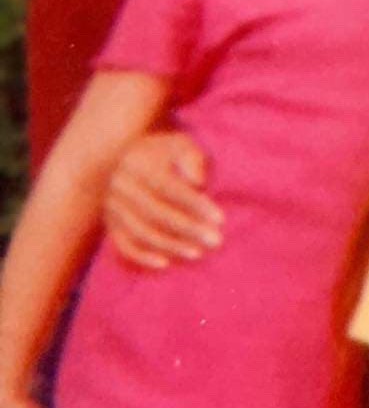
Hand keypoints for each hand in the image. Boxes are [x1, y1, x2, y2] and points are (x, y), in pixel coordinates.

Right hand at [103, 131, 220, 269]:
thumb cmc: (164, 153)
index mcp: (138, 163)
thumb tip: (197, 183)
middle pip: (155, 212)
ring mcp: (112, 207)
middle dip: (188, 228)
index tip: (220, 219)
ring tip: (197, 253)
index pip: (169, 187)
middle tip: (215, 240)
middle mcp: (120, 185)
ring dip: (170, 245)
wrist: (127, 159)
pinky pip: (124, 245)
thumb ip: (191, 158)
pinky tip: (165, 263)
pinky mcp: (110, 224)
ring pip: (140, 231)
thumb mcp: (179, 144)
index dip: (195, 204)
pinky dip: (142, 257)